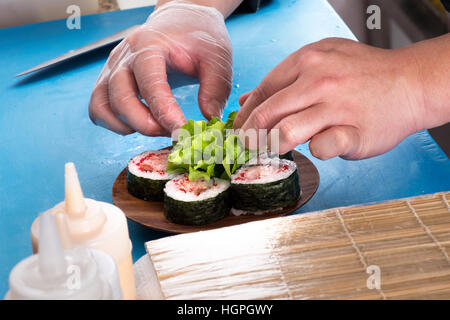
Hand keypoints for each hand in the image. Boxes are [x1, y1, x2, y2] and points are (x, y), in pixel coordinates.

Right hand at [89, 0, 232, 135]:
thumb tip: (209, 118)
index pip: (150, 84)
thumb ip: (216, 88)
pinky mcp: (109, 80)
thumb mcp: (217, 57)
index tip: (180, 130)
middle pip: (120, 99)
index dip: (164, 112)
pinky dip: (115, 123)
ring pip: (103, 107)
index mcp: (150, 46)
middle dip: (146, 125)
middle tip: (172, 132)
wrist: (181, 19)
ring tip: (158, 128)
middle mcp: (124, 57)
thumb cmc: (198, 36)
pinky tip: (140, 124)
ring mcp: (112, 69)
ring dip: (128, 126)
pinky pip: (99, 108)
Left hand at [234, 38, 425, 159]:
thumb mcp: (321, 61)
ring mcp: (337, 106)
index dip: (245, 115)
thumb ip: (282, 80)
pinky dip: (314, 151)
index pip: (263, 91)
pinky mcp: (354, 131)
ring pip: (286, 132)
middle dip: (250, 135)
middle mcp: (319, 80)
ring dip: (273, 146)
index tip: (239, 130)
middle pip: (267, 113)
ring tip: (275, 149)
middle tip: (247, 147)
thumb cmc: (363, 75)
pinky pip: (322, 147)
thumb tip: (246, 100)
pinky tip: (317, 147)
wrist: (411, 83)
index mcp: (307, 60)